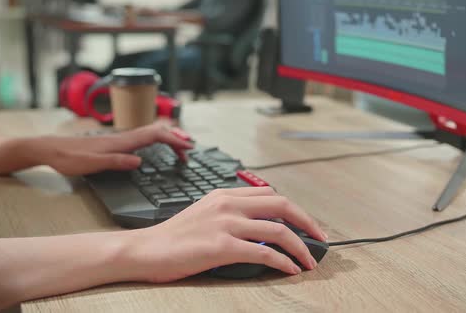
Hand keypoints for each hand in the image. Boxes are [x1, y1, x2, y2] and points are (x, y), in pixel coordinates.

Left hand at [34, 123, 192, 175]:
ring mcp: (120, 138)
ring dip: (169, 137)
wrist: (50, 149)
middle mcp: (123, 137)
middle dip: (176, 137)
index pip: (155, 136)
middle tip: (190, 148)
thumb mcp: (92, 164)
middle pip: (157, 131)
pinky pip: (144, 137)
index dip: (173, 140)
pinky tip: (159, 147)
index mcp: (121, 142)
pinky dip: (158, 140)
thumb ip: (116, 162)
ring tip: (181, 147)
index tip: (188, 148)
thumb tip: (139, 161)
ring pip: (151, 133)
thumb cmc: (69, 158)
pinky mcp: (116, 142)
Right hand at [127, 187, 328, 282]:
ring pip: (278, 231)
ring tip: (309, 262)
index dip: (295, 210)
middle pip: (282, 206)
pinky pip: (264, 253)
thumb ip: (232, 213)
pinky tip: (290, 270)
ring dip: (300, 248)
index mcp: (225, 194)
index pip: (271, 196)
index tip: (306, 225)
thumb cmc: (174, 236)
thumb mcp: (205, 213)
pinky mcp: (221, 246)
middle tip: (320, 239)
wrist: (144, 249)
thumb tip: (262, 228)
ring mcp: (225, 224)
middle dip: (307, 223)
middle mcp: (228, 204)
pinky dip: (283, 262)